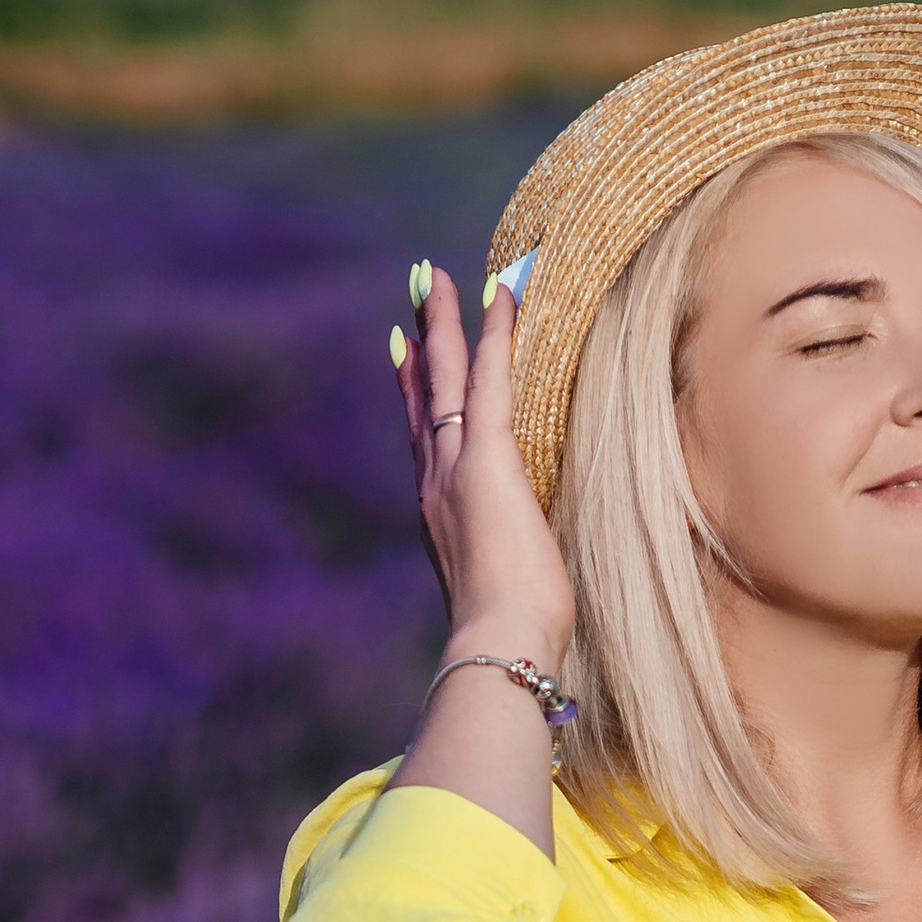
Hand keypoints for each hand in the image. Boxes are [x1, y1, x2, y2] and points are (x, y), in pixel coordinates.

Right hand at [397, 265, 575, 675]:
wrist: (497, 645)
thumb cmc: (510, 636)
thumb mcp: (500, 591)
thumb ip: (501, 567)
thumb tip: (514, 573)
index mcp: (439, 513)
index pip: (424, 439)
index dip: (415, 394)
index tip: (407, 355)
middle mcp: (435, 482)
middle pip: (424, 397)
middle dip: (420, 342)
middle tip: (415, 292)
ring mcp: (455, 467)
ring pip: (446, 378)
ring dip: (443, 323)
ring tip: (433, 277)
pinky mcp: (486, 458)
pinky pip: (489, 378)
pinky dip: (493, 333)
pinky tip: (497, 292)